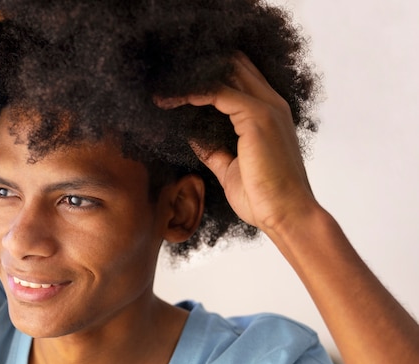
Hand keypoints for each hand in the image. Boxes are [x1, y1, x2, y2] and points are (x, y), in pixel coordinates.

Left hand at [156, 53, 317, 233]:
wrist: (286, 216)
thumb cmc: (263, 197)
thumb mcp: (230, 168)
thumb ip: (214, 149)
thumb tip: (193, 136)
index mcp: (268, 113)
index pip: (238, 75)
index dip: (207, 74)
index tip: (175, 86)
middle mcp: (271, 103)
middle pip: (232, 64)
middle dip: (196, 69)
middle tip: (164, 80)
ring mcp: (266, 107)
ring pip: (224, 72)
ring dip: (189, 78)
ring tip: (160, 89)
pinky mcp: (257, 117)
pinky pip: (217, 92)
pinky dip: (191, 93)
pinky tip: (169, 100)